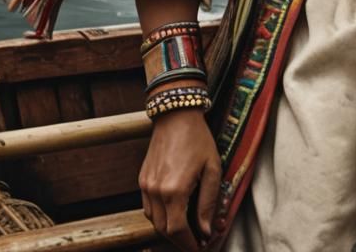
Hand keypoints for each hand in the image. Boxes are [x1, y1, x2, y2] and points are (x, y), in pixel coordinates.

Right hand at [139, 109, 221, 250]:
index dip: (189, 243)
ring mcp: (146, 186)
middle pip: (163, 230)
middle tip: (196, 240)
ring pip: (154, 221)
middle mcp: (156, 191)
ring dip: (169, 229)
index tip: (200, 247)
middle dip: (179, 239)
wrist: (176, 116)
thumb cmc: (198, 139)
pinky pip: (148, 207)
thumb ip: (208, 202)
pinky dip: (160, 216)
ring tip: (187, 229)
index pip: (178, 230)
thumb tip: (207, 230)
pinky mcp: (143, 180)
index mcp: (174, 190)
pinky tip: (174, 212)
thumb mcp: (212, 169)